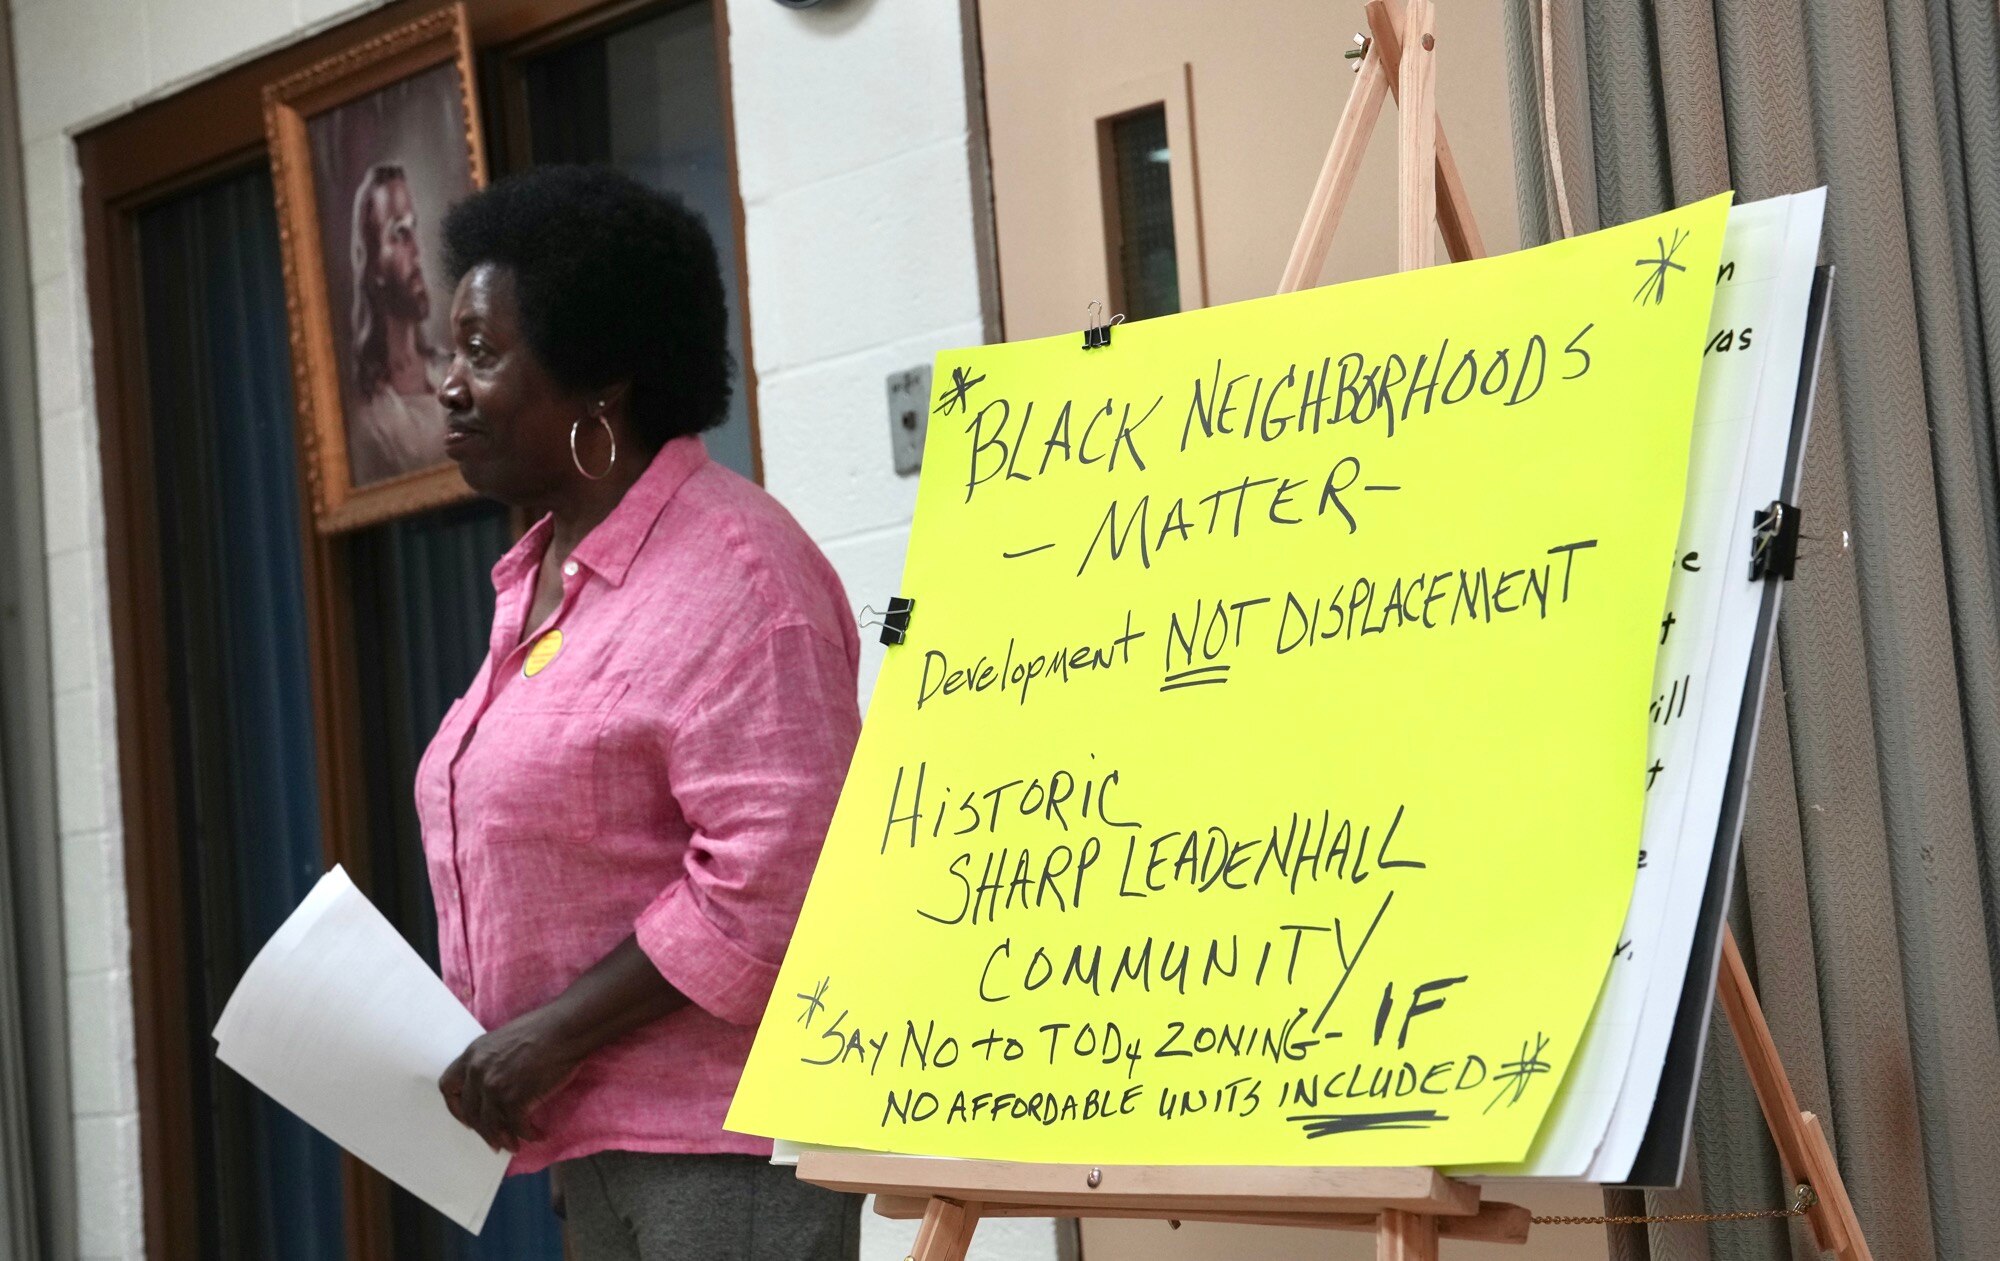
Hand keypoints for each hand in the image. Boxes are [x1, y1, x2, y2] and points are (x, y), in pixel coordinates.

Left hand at [438, 1010, 582, 1151]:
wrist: (565, 1029)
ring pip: (491, 1125)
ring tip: (514, 1145)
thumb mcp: (502, 1040)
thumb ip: (490, 1061)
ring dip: (503, 1139)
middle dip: (483, 1130)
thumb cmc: (543, 1029)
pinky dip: (528, 1134)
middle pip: (471, 1112)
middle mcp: (477, 1072)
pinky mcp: (515, 1099)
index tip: (469, 1119)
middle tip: (495, 1140)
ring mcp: (494, 1087)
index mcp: (473, 1054)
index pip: (448, 1087)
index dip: (456, 1108)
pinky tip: (538, 1135)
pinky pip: (517, 1127)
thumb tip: (493, 1086)